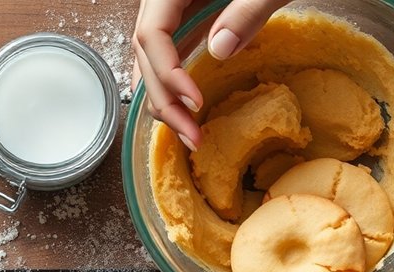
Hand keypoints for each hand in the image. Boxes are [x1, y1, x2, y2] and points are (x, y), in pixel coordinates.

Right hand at [131, 0, 290, 149]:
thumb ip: (247, 9)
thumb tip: (219, 51)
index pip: (152, 33)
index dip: (168, 73)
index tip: (195, 102)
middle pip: (146, 53)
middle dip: (164, 100)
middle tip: (191, 136)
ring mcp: (175, 7)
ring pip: (152, 58)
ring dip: (166, 99)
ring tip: (189, 133)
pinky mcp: (192, 15)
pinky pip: (172, 52)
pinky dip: (174, 84)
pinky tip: (184, 109)